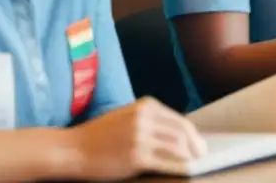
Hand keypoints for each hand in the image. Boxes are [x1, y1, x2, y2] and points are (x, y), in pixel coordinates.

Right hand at [67, 97, 206, 180]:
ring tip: (193, 163)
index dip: (193, 133)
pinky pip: (165, 162)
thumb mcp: (127, 117)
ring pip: (177, 147)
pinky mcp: (136, 156)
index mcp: (146, 106)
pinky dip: (177, 166)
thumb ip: (150, 121)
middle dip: (196, 145)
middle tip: (202, 154)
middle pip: (182, 132)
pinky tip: (182, 170)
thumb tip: (177, 134)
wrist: (73, 149)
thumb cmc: (99, 136)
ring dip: (189, 156)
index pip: (179, 120)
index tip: (200, 143)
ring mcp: (141, 137)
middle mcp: (145, 118)